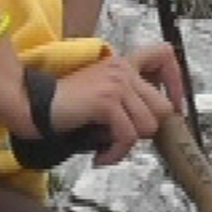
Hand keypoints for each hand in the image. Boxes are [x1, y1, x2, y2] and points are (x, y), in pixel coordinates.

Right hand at [47, 49, 178, 166]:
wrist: (35, 107)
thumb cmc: (65, 107)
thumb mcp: (102, 96)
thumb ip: (127, 99)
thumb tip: (154, 123)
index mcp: (122, 63)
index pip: (164, 55)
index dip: (176, 82)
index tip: (175, 107)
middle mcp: (122, 69)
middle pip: (163, 106)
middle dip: (147, 130)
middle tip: (123, 138)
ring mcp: (116, 83)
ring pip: (148, 126)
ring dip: (127, 145)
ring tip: (106, 147)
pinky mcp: (107, 101)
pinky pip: (128, 137)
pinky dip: (116, 153)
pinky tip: (101, 156)